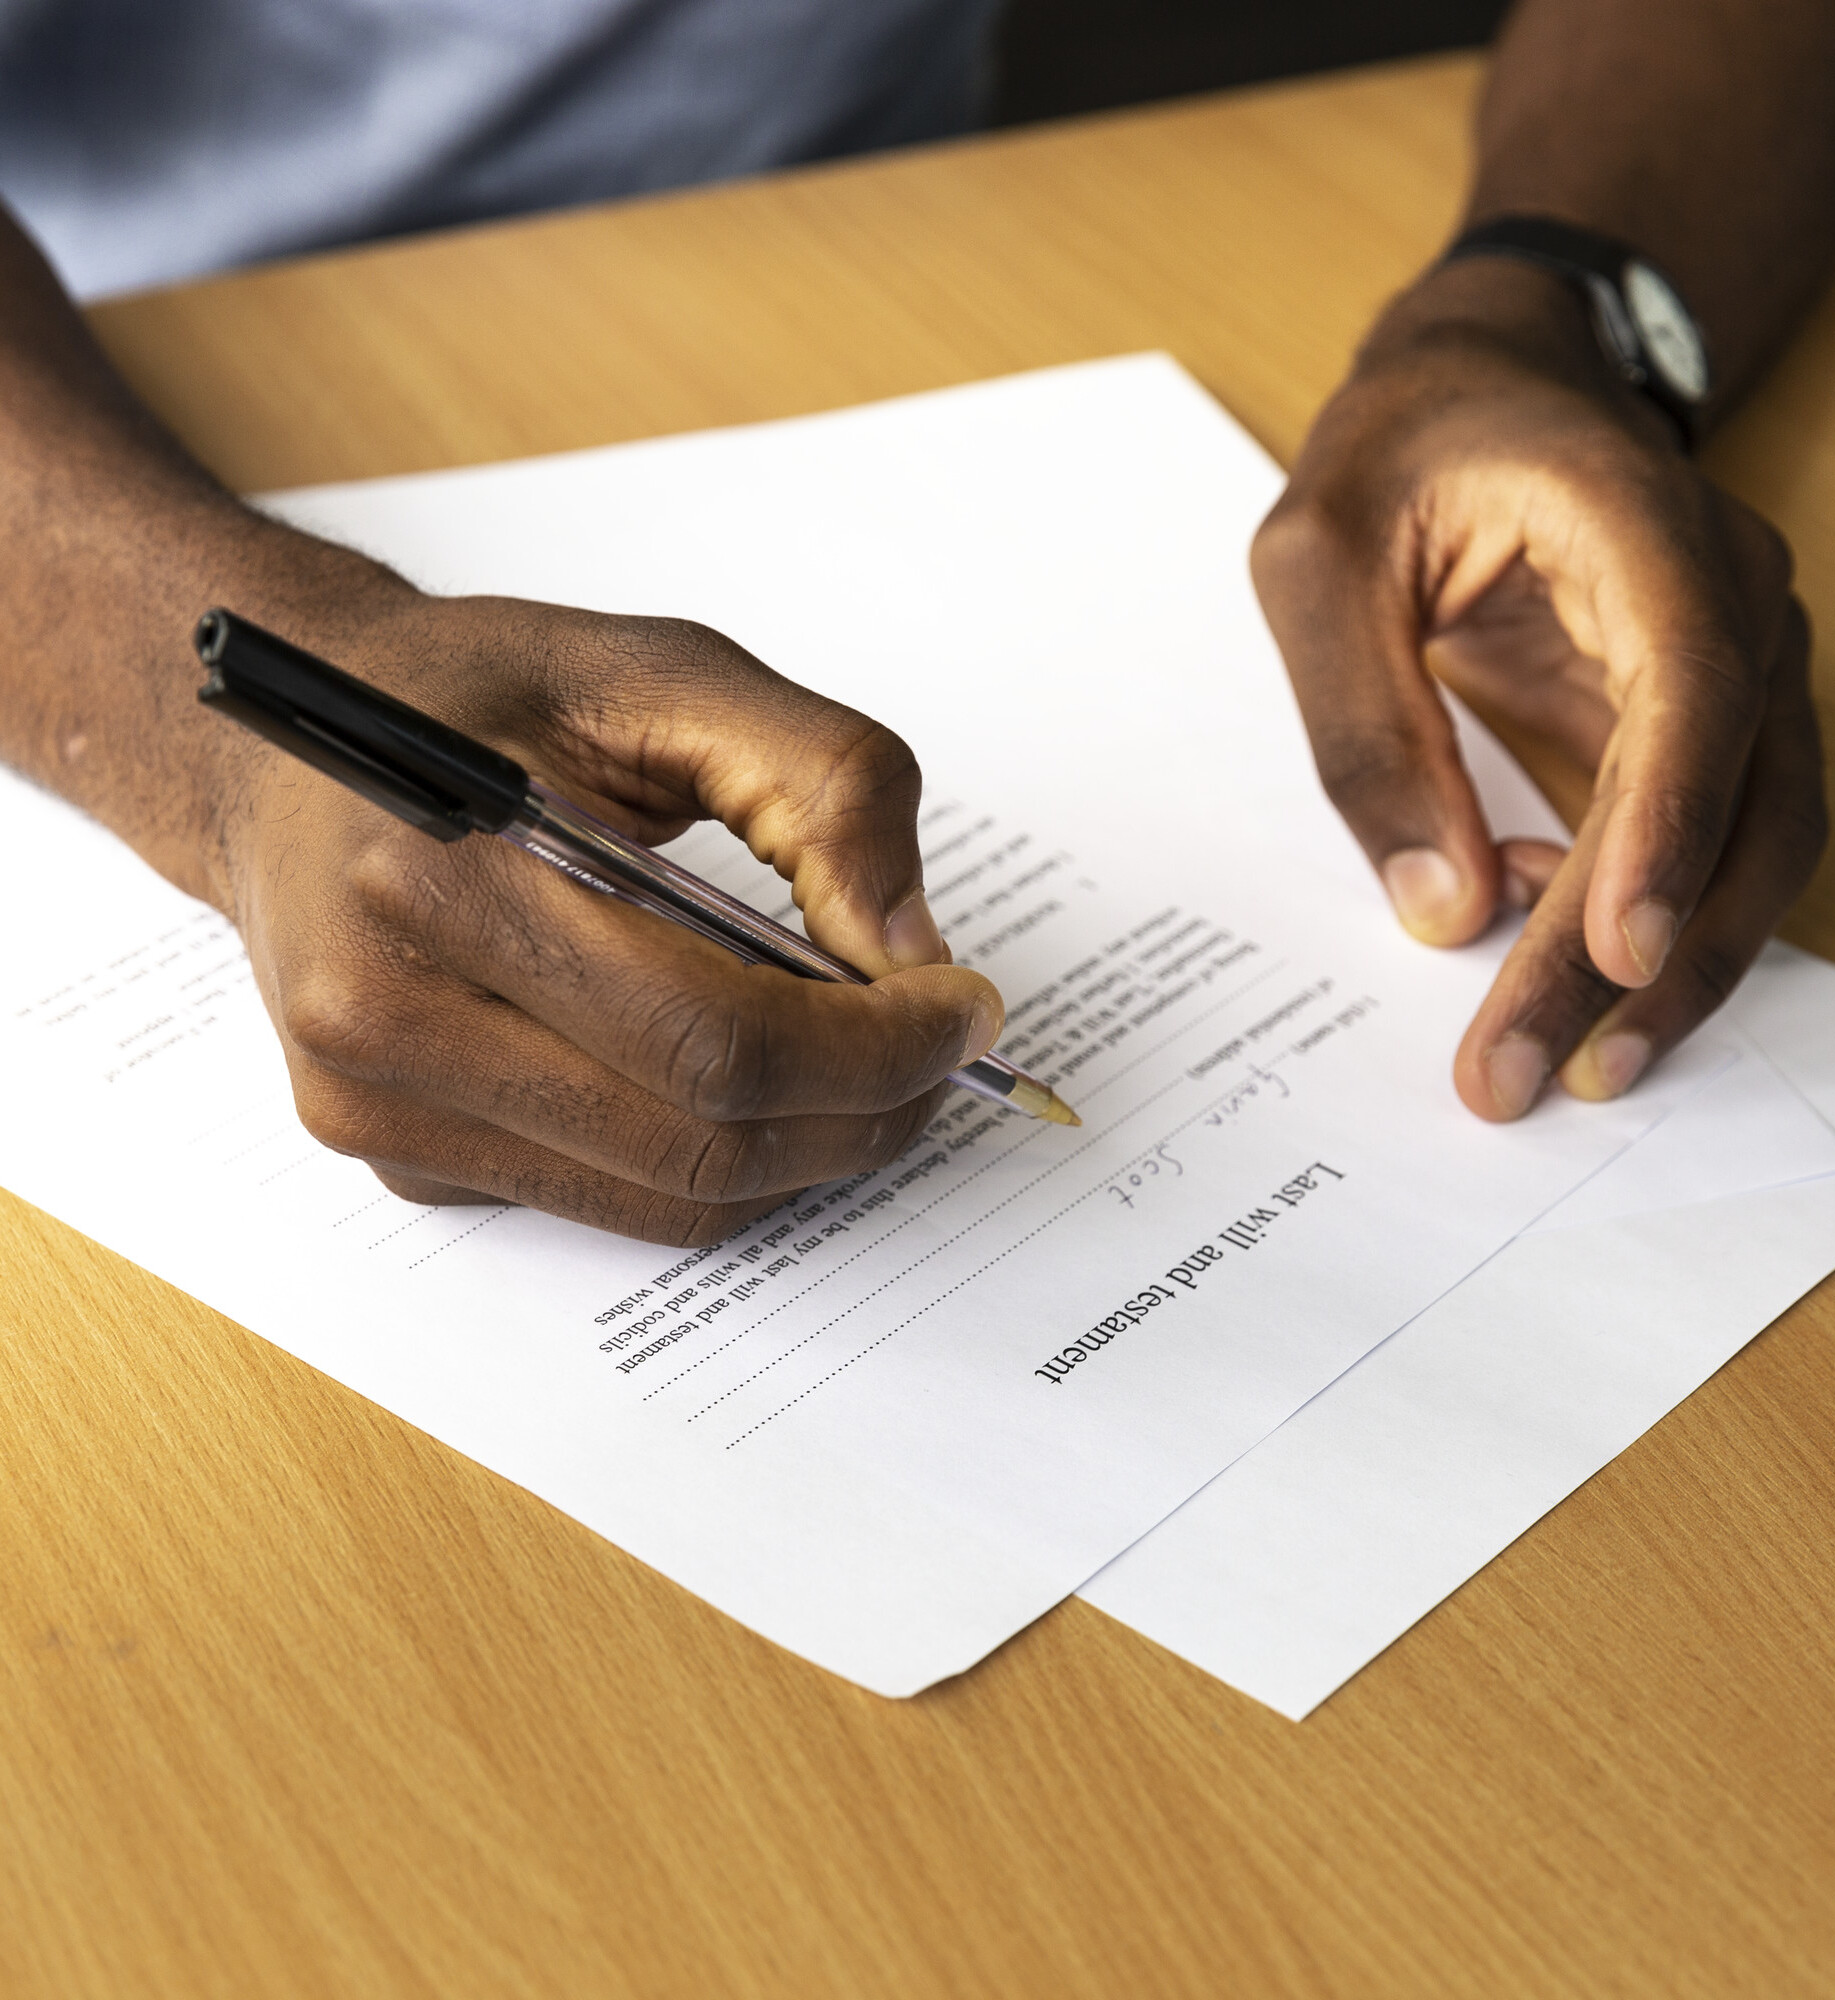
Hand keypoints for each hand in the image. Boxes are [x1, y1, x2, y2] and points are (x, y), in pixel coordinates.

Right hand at [209, 589, 1001, 1242]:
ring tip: (871, 1069)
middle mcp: (381, 1017)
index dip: (872, 1049)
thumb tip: (915, 953)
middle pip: (700, 1142)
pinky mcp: (394, 1153)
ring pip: (665, 1200)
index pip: (710, 1038)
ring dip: (807, 1152)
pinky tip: (751, 1079)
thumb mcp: (659, 671)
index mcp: (435, 871)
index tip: (962, 1009)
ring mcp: (375, 1107)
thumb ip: (820, 784)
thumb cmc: (471, 695)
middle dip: (864, 1111)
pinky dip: (716, 1159)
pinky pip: (607, 1200)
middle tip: (941, 1051)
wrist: (284, 752)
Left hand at [1251, 261, 1825, 1119]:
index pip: (1691, 685)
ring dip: (1673, 972)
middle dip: (1637, 957)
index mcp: (1644, 522)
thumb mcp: (1318, 561)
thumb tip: (1440, 908)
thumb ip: (1365, 726)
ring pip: (1752, 846)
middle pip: (1733, 801)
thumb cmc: (1399, 454)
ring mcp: (1736, 665)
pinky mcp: (1703, 726)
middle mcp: (1730, 599)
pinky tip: (1555, 972)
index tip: (1614, 949)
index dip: (1665, 825)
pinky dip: (1646, 925)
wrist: (1482, 389)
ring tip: (1569, 1070)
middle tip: (1532, 1074)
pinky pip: (1709, 846)